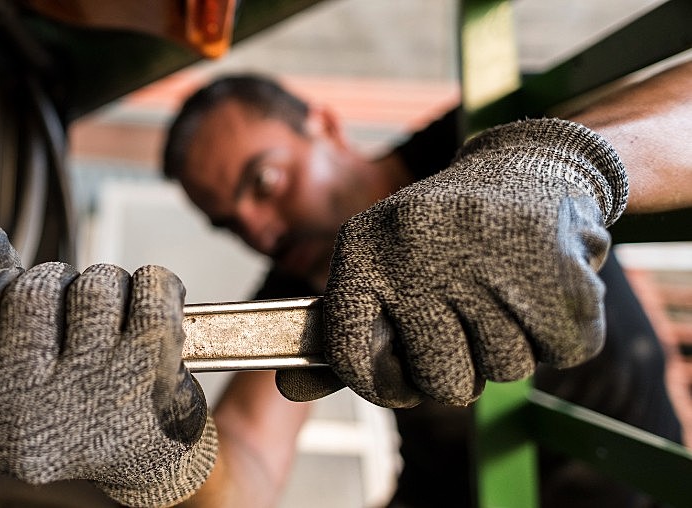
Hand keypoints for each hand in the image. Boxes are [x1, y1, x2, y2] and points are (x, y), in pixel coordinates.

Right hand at [0, 221, 216, 506]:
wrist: (147, 458)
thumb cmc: (68, 400)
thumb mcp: (10, 359)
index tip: (0, 287)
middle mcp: (25, 430)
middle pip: (30, 292)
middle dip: (55, 283)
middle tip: (70, 316)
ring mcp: (92, 409)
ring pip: (94, 286)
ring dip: (107, 286)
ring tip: (111, 322)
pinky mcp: (154, 388)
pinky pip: (152, 290)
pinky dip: (156, 285)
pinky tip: (153, 313)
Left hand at [277, 119, 628, 406]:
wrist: (522, 165)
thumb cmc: (435, 235)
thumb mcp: (377, 267)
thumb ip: (340, 337)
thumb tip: (287, 391)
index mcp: (362, 251)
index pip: (351, 358)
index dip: (382, 385)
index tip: (402, 377)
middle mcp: (417, 252)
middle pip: (443, 383)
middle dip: (461, 370)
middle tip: (465, 324)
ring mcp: (487, 258)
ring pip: (506, 369)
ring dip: (513, 345)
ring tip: (503, 291)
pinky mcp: (555, 266)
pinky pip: (562, 351)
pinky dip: (561, 333)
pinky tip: (541, 287)